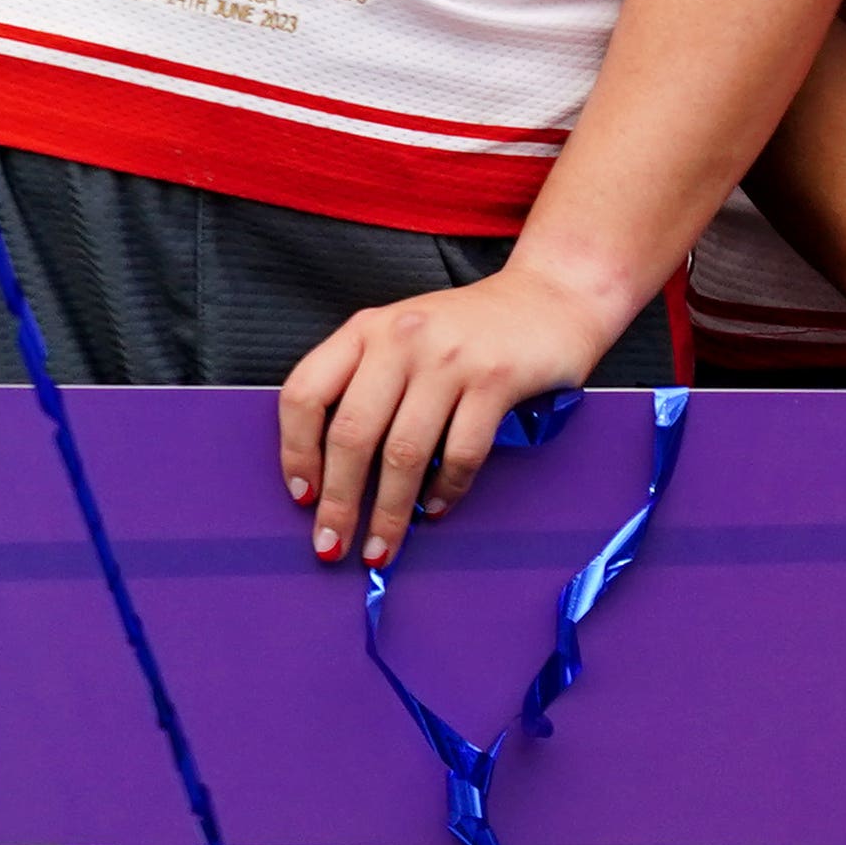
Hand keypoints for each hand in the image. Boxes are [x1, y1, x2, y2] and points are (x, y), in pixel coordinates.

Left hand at [274, 260, 626, 566]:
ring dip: (389, 513)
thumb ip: (366, 384)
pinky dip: (444, 491)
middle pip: (352, 433)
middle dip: (339, 501)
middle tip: (331, 545)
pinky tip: (435, 510)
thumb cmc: (466, 328)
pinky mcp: (495, 379)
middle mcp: (400, 338)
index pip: (306, 392)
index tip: (301, 496)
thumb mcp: (402, 338)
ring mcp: (449, 358)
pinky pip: (460, 453)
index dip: (296, 450)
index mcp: (365, 329)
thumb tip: (331, 470)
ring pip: (403, 452)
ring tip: (381, 548)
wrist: (549, 296)